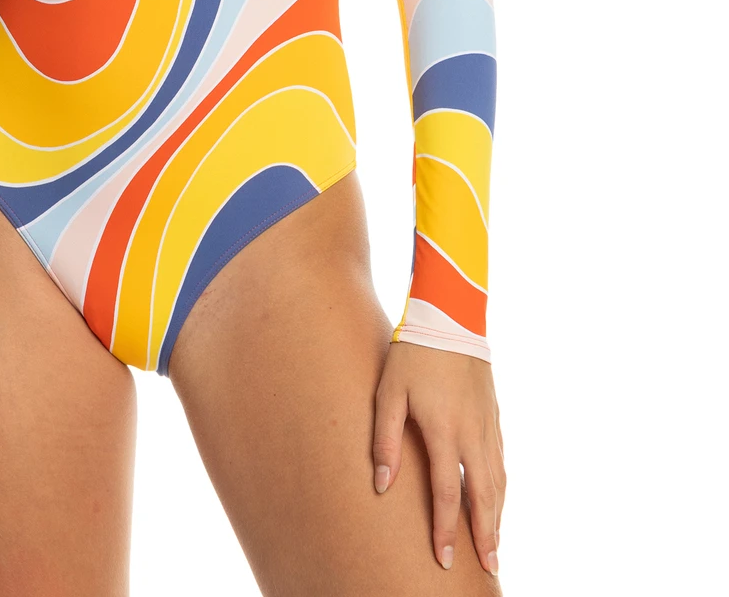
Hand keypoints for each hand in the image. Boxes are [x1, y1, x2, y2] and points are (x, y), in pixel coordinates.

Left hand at [372, 339, 503, 575]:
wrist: (450, 316)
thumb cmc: (412, 354)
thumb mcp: (389, 393)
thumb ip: (385, 440)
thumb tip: (382, 485)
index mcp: (445, 430)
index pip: (448, 493)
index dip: (446, 529)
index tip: (444, 559)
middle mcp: (473, 433)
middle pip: (484, 496)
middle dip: (486, 535)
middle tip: (490, 568)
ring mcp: (488, 424)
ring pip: (499, 480)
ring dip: (498, 516)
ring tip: (495, 545)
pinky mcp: (494, 414)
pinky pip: (501, 461)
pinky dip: (502, 488)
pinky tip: (497, 501)